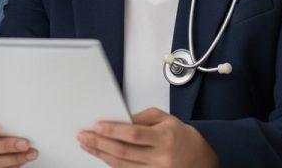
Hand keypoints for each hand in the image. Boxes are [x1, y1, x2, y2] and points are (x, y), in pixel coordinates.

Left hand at [77, 108, 218, 167]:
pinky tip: (100, 155)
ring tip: (86, 144)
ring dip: (101, 154)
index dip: (113, 130)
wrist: (197, 155)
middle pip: (124, 151)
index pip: (134, 134)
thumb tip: (117, 119)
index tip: (97, 125)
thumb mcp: (162, 117)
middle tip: (83, 135)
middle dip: (100, 143)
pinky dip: (111, 163)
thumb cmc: (177, 134)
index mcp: (164, 137)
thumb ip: (139, 117)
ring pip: (122, 164)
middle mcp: (160, 157)